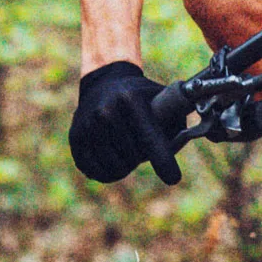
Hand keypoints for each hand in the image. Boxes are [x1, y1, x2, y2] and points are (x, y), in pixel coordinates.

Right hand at [70, 61, 183, 186]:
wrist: (103, 83)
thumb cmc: (141, 97)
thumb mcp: (163, 99)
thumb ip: (178, 121)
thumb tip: (186, 142)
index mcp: (131, 100)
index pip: (149, 138)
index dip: (162, 159)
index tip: (173, 178)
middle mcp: (106, 111)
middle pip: (133, 158)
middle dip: (142, 158)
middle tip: (141, 144)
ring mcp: (87, 124)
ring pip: (114, 168)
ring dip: (125, 167)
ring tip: (127, 152)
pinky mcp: (75, 137)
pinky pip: (94, 171)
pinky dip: (106, 173)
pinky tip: (110, 161)